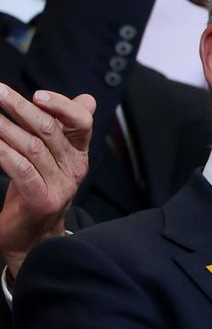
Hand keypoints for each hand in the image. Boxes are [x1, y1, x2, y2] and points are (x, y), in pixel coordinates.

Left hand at [0, 85, 92, 280]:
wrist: (33, 234)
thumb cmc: (38, 188)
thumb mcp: (53, 156)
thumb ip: (66, 127)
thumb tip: (88, 100)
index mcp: (79, 154)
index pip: (82, 123)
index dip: (62, 105)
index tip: (37, 94)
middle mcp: (74, 169)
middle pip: (51, 130)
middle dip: (21, 108)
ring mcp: (60, 185)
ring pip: (32, 147)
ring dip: (4, 126)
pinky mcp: (42, 200)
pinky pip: (20, 168)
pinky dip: (3, 152)